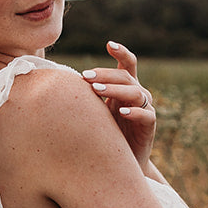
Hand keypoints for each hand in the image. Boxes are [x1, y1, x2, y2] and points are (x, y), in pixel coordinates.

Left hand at [81, 41, 155, 171]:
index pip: (128, 64)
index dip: (121, 52)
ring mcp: (145, 108)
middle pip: (126, 76)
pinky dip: (134, 112)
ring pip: (135, 92)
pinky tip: (122, 112)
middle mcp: (137, 94)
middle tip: (85, 77)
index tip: (109, 44)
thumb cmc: (104, 132)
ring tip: (97, 90)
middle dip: (105, 74)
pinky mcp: (149, 125)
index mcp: (125, 87)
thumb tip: (58, 82)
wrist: (119, 162)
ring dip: (114, 89)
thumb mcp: (95, 111)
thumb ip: (87, 96)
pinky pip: (145, 115)